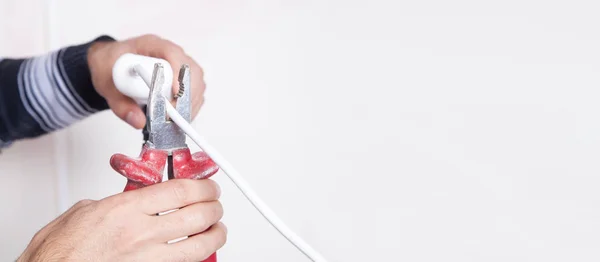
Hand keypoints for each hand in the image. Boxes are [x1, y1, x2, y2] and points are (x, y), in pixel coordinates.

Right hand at [18, 179, 225, 261]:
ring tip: (217, 228)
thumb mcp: (86, 210)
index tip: (207, 186)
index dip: (202, 186)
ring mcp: (148, 259)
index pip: (180, 190)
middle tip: (215, 204)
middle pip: (198, 216)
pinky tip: (198, 251)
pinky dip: (196, 257)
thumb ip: (118, 200)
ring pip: (199, 246)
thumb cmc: (60, 252)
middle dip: (214, 207)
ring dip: (215, 234)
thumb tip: (137, 197)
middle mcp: (140, 234)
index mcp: (125, 210)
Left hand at [87, 34, 206, 128]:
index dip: (177, 73)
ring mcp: (178, 66)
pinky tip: (178, 117)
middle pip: (191, 70)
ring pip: (197, 82)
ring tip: (174, 119)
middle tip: (172, 113)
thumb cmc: (109, 67)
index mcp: (150, 45)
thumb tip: (139, 121)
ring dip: (189, 103)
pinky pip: (195, 93)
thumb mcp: (106, 85)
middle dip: (185, 95)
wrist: (110, 66)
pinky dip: (189, 107)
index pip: (171, 53)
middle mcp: (169, 54)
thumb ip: (121, 104)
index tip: (174, 93)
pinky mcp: (182, 80)